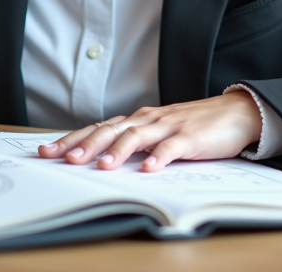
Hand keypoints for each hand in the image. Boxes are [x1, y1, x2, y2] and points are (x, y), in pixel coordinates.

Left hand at [36, 90, 262, 171]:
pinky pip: (172, 148)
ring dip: (119, 151)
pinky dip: (160, 157)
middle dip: (87, 145)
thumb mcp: (158, 132)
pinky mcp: (190, 137)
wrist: (235, 112)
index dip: (72, 139)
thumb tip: (100, 159)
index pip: (98, 128)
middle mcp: (148, 120)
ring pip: (138, 137)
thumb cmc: (193, 125)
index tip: (47, 150)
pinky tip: (150, 169)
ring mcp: (169, 127)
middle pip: (111, 130)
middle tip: (66, 159)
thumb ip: (134, 143)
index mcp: (138, 120)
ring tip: (103, 167)